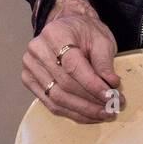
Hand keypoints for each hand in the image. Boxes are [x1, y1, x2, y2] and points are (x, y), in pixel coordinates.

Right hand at [21, 0, 125, 122]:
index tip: (111, 96)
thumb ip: (105, 62)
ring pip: (56, 98)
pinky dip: (71, 112)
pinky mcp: (29, 80)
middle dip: (91, 101)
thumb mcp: (101, 39)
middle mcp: (37, 50)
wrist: (68, 27)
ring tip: (104, 114)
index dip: (92, 85)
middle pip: (64, 85)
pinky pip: (50, 103)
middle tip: (113, 108)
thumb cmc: (86, 32)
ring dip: (82, 111)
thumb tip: (111, 85)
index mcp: (56, 34)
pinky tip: (88, 116)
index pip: (73, 66)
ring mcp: (30, 66)